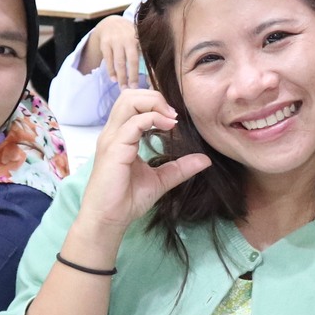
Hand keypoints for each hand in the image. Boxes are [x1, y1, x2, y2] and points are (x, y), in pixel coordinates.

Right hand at [74, 89, 210, 235]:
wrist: (109, 219)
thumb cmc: (127, 200)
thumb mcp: (161, 180)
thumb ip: (180, 167)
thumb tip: (204, 159)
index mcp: (121, 136)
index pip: (134, 103)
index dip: (156, 102)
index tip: (176, 118)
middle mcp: (113, 132)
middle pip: (129, 95)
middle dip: (155, 96)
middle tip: (174, 113)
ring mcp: (111, 138)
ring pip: (128, 101)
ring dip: (153, 102)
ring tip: (171, 117)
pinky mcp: (113, 148)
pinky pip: (133, 123)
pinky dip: (153, 118)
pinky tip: (168, 126)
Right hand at [86, 15, 143, 87]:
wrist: (110, 23)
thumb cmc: (130, 34)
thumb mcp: (139, 37)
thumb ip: (146, 50)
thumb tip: (155, 72)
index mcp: (140, 37)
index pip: (145, 55)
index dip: (148, 68)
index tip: (149, 82)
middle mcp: (128, 37)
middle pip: (132, 60)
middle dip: (133, 76)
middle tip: (134, 89)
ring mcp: (115, 40)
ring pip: (119, 62)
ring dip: (121, 77)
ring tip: (123, 88)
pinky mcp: (105, 44)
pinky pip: (108, 60)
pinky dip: (111, 71)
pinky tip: (114, 79)